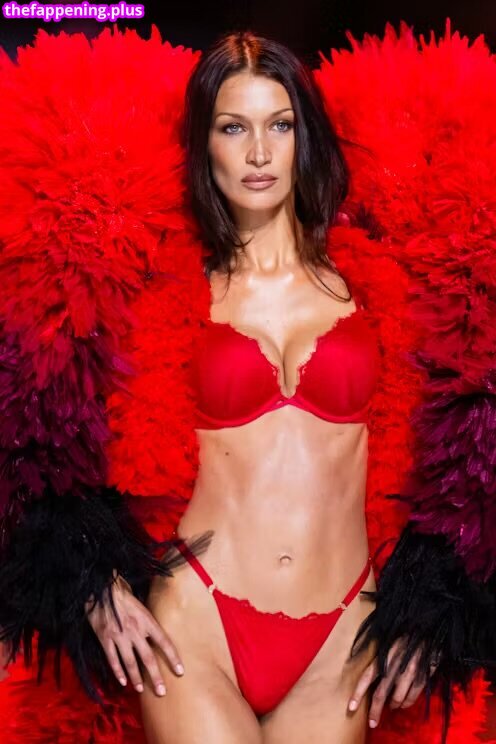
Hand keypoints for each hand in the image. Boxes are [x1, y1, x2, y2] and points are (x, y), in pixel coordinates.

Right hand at [85, 573, 183, 696]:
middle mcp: (135, 630)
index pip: (164, 642)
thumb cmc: (122, 592)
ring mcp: (119, 636)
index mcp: (146, 620)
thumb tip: (154, 631)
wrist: (101, 587)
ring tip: (142, 689)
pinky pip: (113, 659)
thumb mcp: (141, 603)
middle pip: (148, 658)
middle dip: (156, 677)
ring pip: (130, 662)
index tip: (180, 671)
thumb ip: (147, 619)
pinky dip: (118, 672)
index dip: (173, 658)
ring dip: (137, 678)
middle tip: (162, 692)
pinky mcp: (105, 638)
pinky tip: (123, 682)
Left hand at [348, 639, 436, 728]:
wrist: (429, 629)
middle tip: (372, 723)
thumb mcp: (388, 641)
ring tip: (391, 708)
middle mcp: (394, 665)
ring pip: (397, 698)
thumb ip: (377, 656)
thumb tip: (358, 661)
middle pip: (381, 693)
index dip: (358, 693)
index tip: (351, 707)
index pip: (367, 676)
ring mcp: (409, 672)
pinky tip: (403, 704)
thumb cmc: (405, 635)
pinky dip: (407, 703)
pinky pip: (412, 697)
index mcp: (383, 655)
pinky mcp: (422, 676)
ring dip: (393, 706)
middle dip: (375, 710)